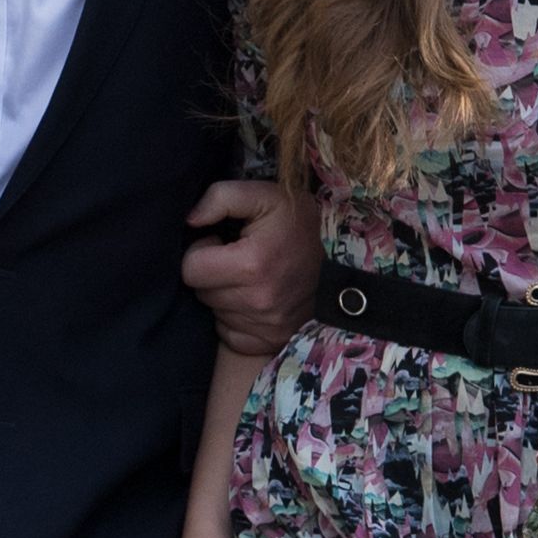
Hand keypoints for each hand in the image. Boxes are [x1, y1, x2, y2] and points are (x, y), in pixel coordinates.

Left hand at [183, 180, 316, 357]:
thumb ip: (222, 197)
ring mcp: (265, 326)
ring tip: (249, 276)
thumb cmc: (300, 224)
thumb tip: (190, 220)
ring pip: (215, 311)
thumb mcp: (267, 195)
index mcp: (252, 264)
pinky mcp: (270, 341)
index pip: (191, 269)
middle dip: (211, 273)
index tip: (221, 243)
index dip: (201, 251)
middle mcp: (258, 301)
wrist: (347, 260)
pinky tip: (253, 299)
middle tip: (236, 258)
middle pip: (201, 292)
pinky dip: (235, 318)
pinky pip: (229, 334)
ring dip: (224, 294)